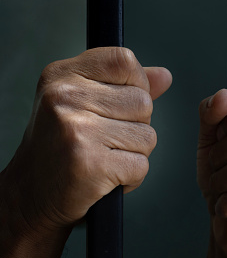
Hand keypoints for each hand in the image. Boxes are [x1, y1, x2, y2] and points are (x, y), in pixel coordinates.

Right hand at [1, 47, 171, 233]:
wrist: (31, 195)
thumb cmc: (61, 147)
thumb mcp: (84, 104)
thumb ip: (125, 87)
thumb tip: (165, 76)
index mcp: (62, 75)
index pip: (125, 61)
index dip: (136, 85)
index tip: (118, 106)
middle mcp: (65, 97)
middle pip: (143, 103)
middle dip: (135, 127)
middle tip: (103, 141)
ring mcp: (77, 129)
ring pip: (147, 136)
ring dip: (133, 154)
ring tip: (103, 159)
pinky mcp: (90, 163)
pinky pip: (141, 165)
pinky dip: (130, 178)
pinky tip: (103, 178)